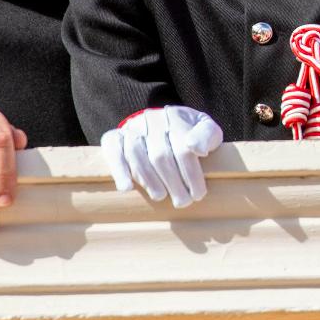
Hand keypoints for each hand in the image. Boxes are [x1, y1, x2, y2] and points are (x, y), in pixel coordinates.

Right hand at [102, 106, 223, 207]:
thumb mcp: (204, 127)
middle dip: (173, 182)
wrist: (161, 120)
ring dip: (149, 180)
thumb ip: (207, 135)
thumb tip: (198, 149)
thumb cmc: (187, 130)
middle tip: (183, 202)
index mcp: (176, 117)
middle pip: (160, 155)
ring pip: (136, 154)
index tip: (198, 194)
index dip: (191, 174)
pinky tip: (127, 188)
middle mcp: (152, 120)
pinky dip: (119, 170)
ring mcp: (132, 128)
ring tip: (160, 196)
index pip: (183, 149)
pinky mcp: (114, 137)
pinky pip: (113, 150)